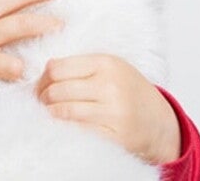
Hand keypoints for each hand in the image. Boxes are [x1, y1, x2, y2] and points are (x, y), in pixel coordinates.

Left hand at [35, 54, 180, 164]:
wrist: (159, 122)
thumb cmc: (127, 92)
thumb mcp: (109, 68)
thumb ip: (79, 66)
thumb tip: (41, 73)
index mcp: (106, 63)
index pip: (56, 68)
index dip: (42, 78)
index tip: (40, 85)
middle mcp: (110, 85)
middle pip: (57, 90)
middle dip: (43, 97)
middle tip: (41, 101)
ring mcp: (114, 112)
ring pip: (63, 111)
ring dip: (50, 114)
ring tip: (49, 113)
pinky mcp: (115, 136)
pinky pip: (77, 130)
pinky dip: (64, 128)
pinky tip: (63, 126)